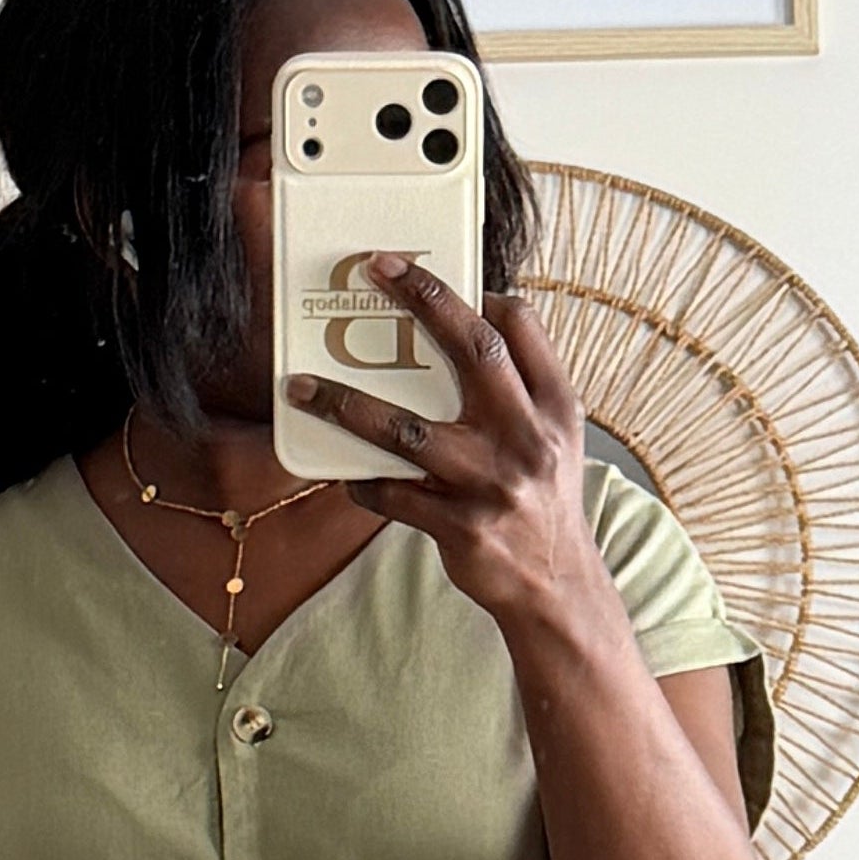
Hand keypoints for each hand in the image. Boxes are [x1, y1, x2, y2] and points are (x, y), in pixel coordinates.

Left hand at [282, 255, 604, 628]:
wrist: (557, 590)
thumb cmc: (543, 502)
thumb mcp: (555, 439)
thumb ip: (520, 388)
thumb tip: (469, 327)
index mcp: (555, 407)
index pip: (520, 327)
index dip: (475, 294)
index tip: (428, 277)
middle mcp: (528, 437)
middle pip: (473, 351)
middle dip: (424, 301)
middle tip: (376, 269)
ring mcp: (492, 483)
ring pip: (406, 430)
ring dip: (346, 405)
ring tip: (302, 388)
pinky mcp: (462, 527)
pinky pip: (392, 495)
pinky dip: (361, 481)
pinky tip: (343, 473)